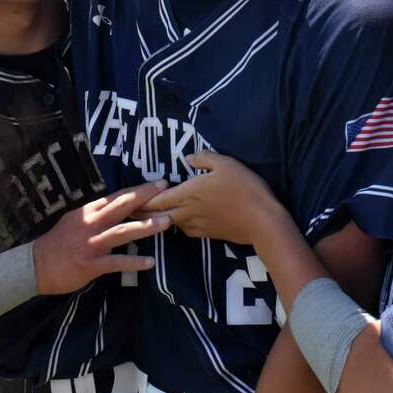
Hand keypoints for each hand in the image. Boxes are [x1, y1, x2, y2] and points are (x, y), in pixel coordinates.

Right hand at [33, 180, 170, 294]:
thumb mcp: (74, 221)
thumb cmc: (57, 244)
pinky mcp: (91, 264)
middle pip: (121, 206)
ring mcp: (91, 243)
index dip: (137, 190)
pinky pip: (117, 261)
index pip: (116, 196)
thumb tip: (116, 207)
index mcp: (87, 212)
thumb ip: (95, 214)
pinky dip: (134, 262)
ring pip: (123, 231)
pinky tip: (150, 262)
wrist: (34, 266)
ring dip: (146, 227)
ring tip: (165, 222)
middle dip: (144, 197)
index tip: (157, 184)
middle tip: (165, 190)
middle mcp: (90, 224)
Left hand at [144, 153, 286, 245]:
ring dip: (158, 220)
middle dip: (143, 213)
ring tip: (150, 215)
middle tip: (131, 211)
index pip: (158, 198)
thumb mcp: (226, 164)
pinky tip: (179, 222)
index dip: (143, 199)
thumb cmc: (244, 188)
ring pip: (171, 223)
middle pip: (159, 214)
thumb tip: (188, 158)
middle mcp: (188, 211)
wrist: (262, 221)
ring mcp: (198, 225)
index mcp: (189, 192)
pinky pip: (186, 230)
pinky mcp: (208, 234)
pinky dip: (178, 225)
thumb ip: (205, 159)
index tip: (130, 199)